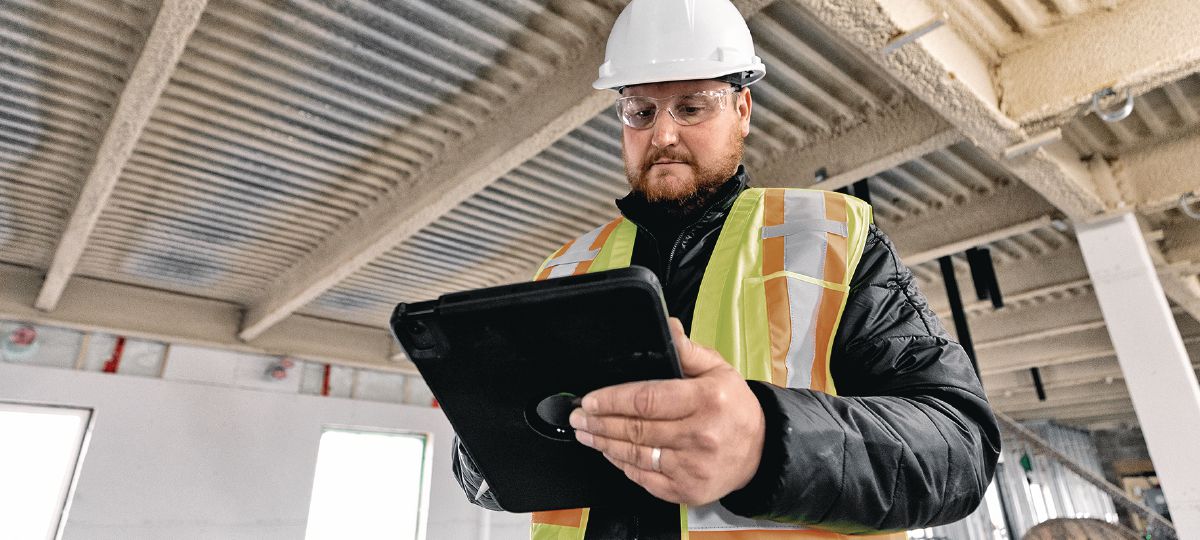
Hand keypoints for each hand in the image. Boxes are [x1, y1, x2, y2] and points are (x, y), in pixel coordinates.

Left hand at [569, 318, 765, 505]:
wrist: (761, 451)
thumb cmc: (734, 407)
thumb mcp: (718, 369)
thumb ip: (687, 350)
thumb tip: (666, 326)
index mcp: (707, 400)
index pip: (647, 399)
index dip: (611, 400)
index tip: (589, 400)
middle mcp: (700, 436)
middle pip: (636, 429)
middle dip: (599, 423)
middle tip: (578, 418)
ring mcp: (693, 467)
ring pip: (636, 456)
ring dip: (604, 444)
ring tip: (586, 434)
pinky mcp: (688, 491)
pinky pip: (645, 479)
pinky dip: (623, 466)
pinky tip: (611, 453)